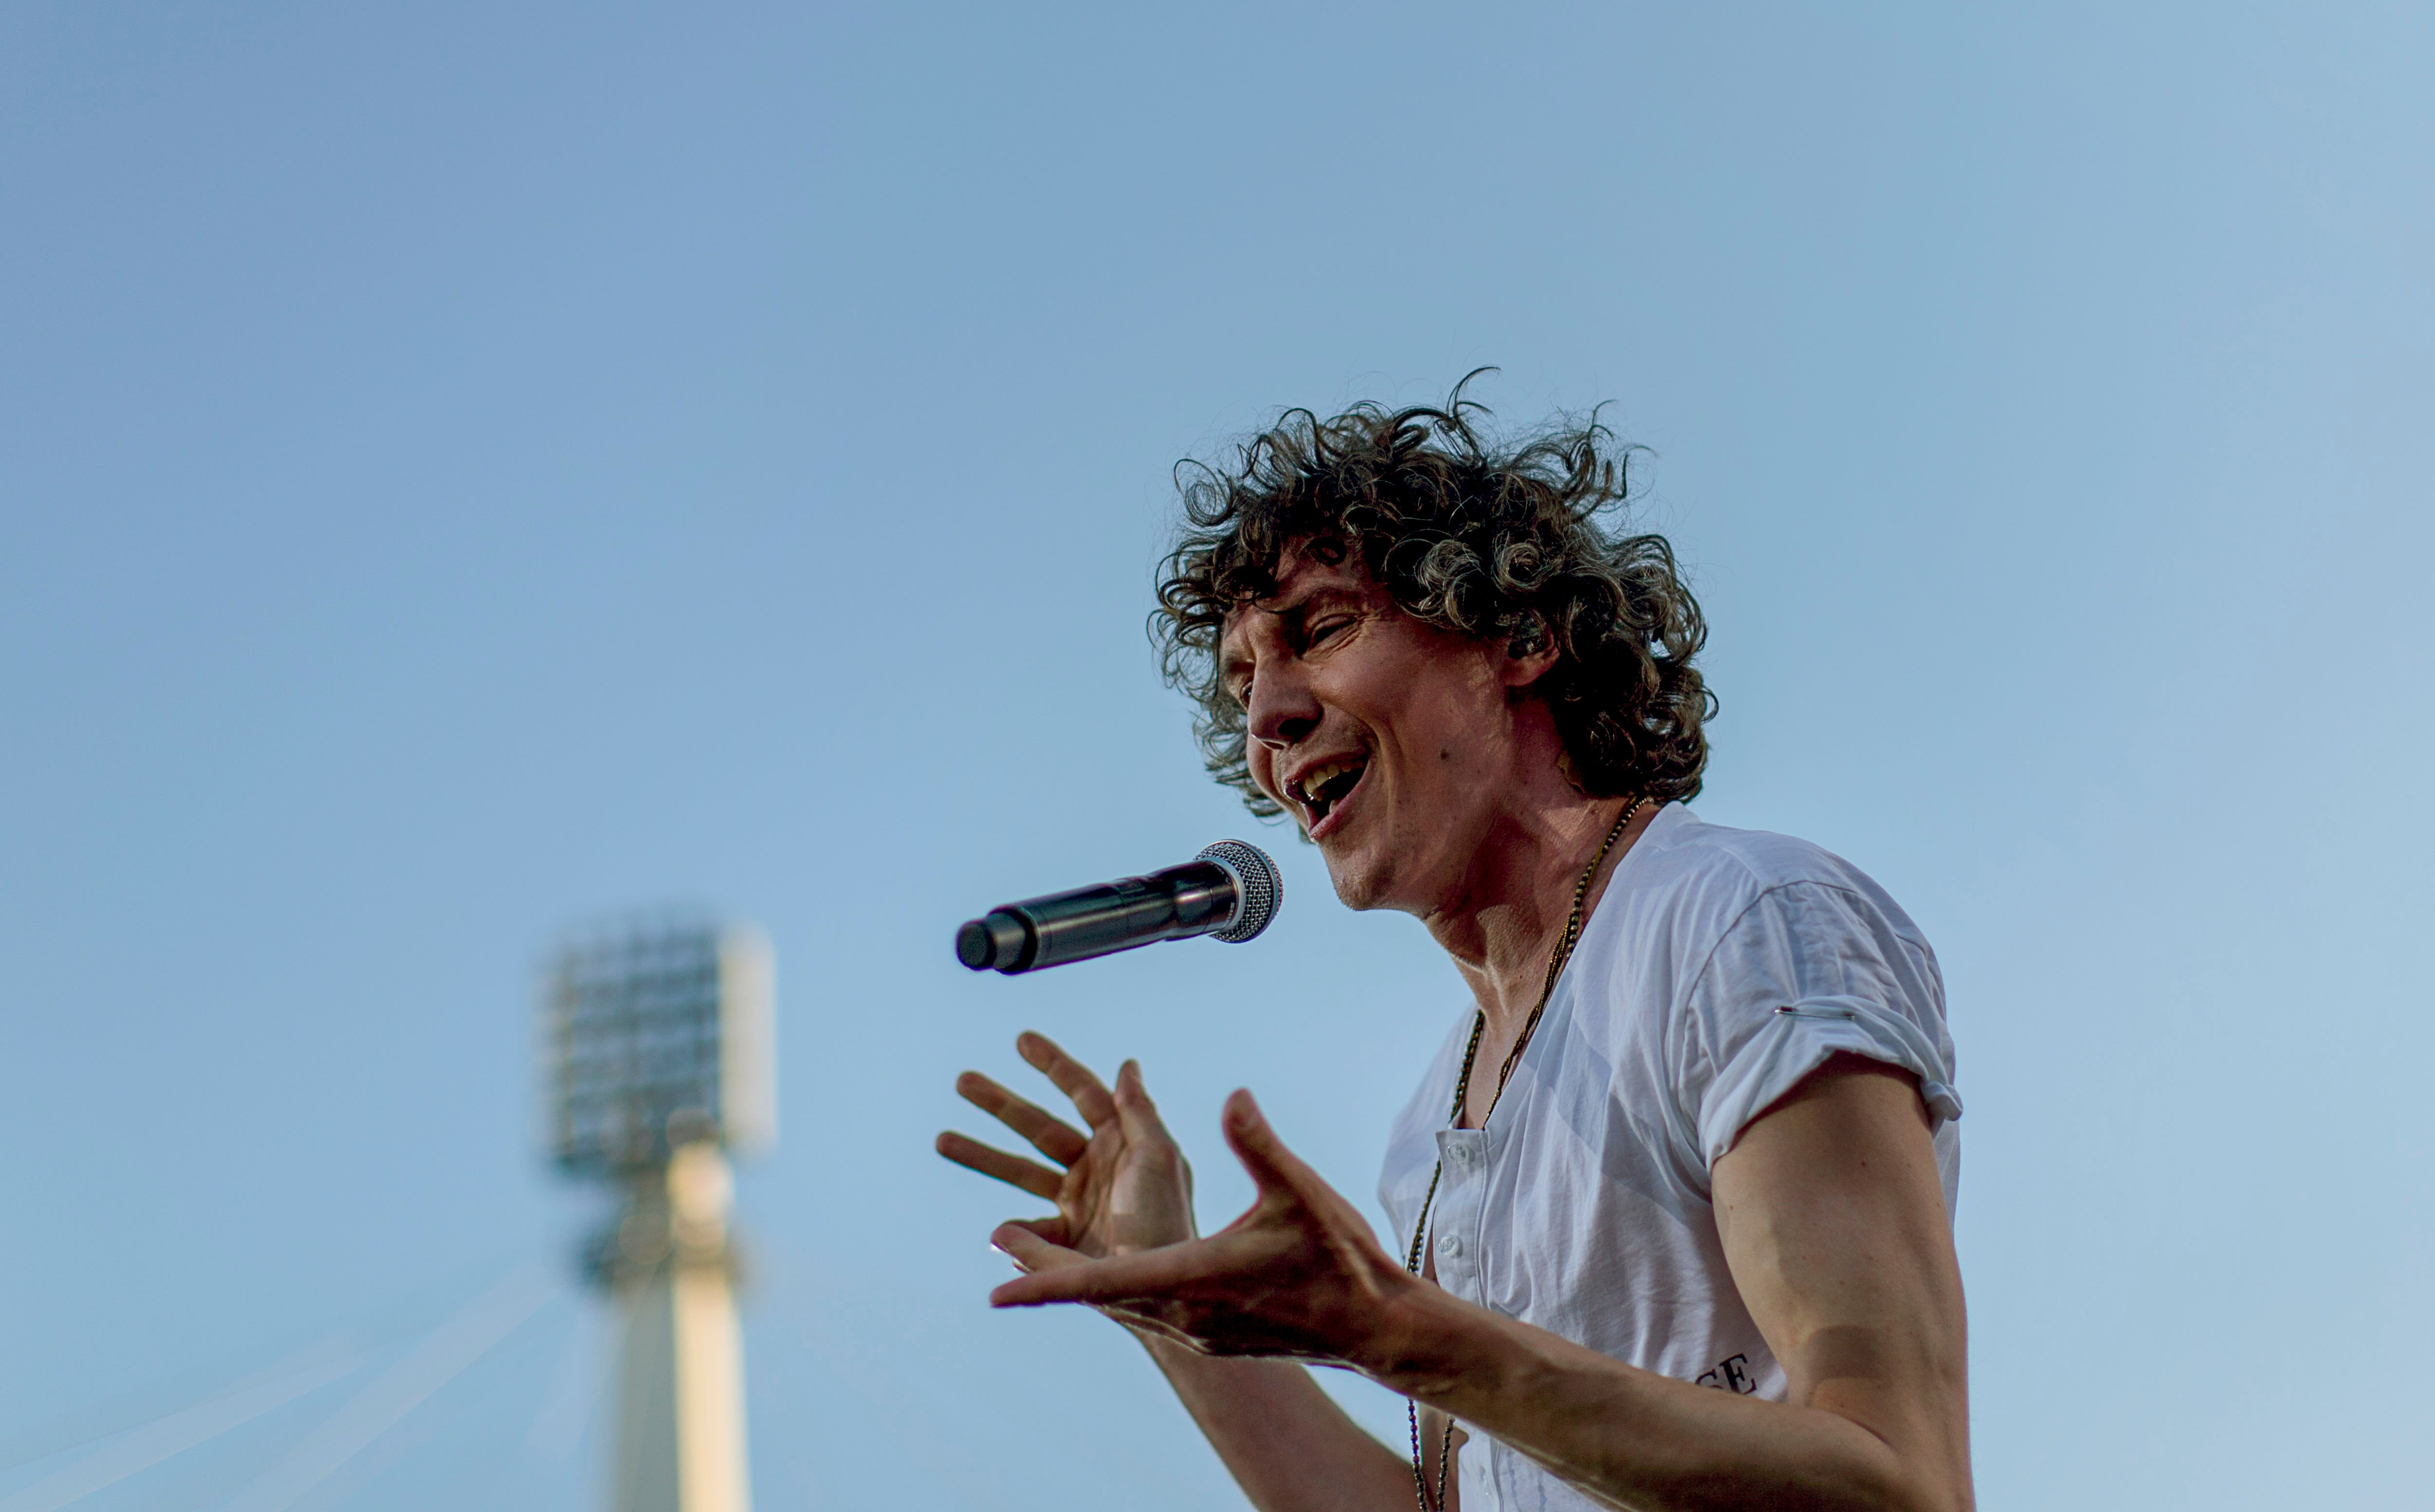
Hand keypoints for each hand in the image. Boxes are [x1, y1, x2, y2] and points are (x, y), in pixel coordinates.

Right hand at [936, 1031, 1196, 1259]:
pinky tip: (1004, 1236)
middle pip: (1039, 1126)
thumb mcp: (1159, 1159)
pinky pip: (1026, 1231)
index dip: (1054, 1066)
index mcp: (1120, 1142)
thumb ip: (1139, 1113)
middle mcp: (1094, 1168)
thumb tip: (1127, 1065)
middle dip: (1001, 1104)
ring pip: (1019, 1171)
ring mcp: (1075, 1204)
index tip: (1021, 1040)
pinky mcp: (1062, 1242)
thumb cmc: (1169, 1220)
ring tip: (942, 1139)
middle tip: (962, 1081)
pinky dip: (1013, 1233)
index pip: (1083, 1094)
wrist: (1163, 1291)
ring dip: (982, 1154)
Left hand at [986, 1088, 1419, 1370]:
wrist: (1375, 1328)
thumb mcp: (1300, 1193)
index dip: (1046, 1282)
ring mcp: (1196, 1331)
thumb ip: (1258, 1144)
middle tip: (996, 1244)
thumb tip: (1231, 1096)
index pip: (1102, 1282)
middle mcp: (1185, 1313)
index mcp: (1194, 1278)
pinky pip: (1144, 1314)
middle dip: (1043, 1272)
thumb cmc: (1341, 1261)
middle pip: (1096, 1295)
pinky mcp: (1210, 1336)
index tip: (994, 1293)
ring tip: (1030, 1262)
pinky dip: (1111, 1293)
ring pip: (1118, 1307)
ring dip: (1072, 1284)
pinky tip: (1103, 1280)